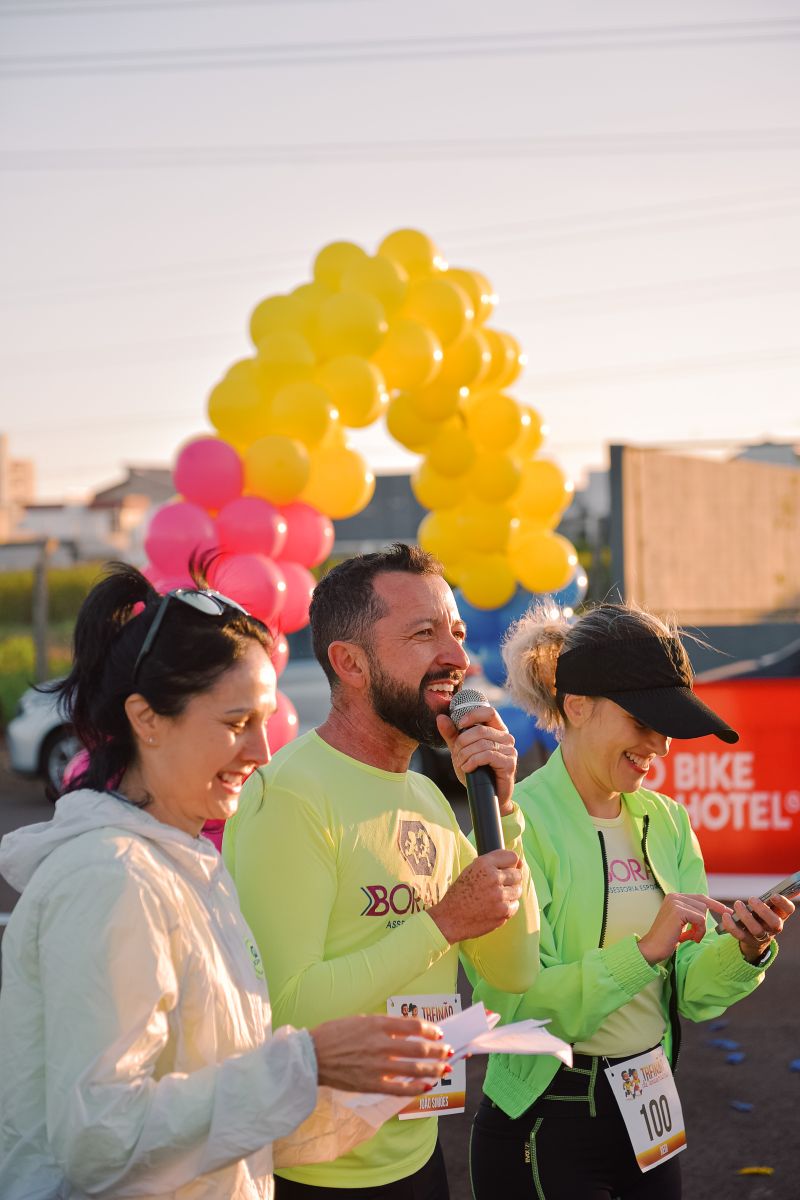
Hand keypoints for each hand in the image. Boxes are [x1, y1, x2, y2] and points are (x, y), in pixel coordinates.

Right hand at [310, 1014, 450, 1095]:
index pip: (413, 1025)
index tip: (438, 1033)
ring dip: (434, 1069)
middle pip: (419, 1048)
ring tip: (445, 1069)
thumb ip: (384, 1025)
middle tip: (448, 1051)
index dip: (430, 1030)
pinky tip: (427, 1087)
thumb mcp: (360, 1019)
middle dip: (437, 1050)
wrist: (312, 1055)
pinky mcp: (372, 1084)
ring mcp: (378, 1066)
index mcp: (377, 1024)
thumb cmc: (335, 1034)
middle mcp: (381, 1044)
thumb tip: (407, 1030)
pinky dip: (416, 1088)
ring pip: (414, 1069)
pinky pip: (400, 1089)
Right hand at [427, 849, 522, 943]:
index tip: (506, 869)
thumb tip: (520, 863)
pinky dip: (507, 906)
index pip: (512, 857)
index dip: (510, 864)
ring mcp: (500, 896)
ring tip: (494, 897)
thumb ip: (494, 864)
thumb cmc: (461, 893)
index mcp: (484, 864)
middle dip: (511, 879)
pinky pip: (515, 905)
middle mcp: (493, 878)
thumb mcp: (472, 870)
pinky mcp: (503, 912)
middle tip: (498, 886)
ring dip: (510, 893)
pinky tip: (494, 907)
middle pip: (517, 874)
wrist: (450, 918)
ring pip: (517, 890)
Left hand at [436, 705, 516, 811]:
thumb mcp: (461, 751)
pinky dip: (473, 762)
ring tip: (461, 763)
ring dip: (466, 754)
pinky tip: (468, 768)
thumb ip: (452, 734)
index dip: (473, 715)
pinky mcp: (509, 763)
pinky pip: (487, 756)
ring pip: (482, 744)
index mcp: (496, 730)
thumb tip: (440, 718)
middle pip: (481, 730)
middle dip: (463, 742)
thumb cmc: (476, 771)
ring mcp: (510, 750)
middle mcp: (506, 737)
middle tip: (456, 754)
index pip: (489, 712)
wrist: (485, 796)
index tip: (459, 724)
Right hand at [637, 893, 731, 964]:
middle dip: (703, 923)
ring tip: (690, 937)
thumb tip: (708, 911)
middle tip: (695, 935)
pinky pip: (700, 920)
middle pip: (703, 905)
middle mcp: (674, 896)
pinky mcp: (678, 911)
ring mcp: (675, 902)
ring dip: (700, 929)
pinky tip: (690, 938)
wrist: (652, 948)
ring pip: (703, 912)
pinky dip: (698, 931)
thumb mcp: (681, 923)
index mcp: (674, 897)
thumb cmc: (667, 939)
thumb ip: (691, 914)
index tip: (729, 911)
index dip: (715, 904)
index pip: (700, 897)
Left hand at [718, 894, 794, 963]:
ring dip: (745, 916)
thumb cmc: (759, 916)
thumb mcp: (764, 907)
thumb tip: (761, 890)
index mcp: (780, 916)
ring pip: (756, 930)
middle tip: (752, 899)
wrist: (754, 938)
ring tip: (738, 904)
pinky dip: (731, 925)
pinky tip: (726, 915)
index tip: (774, 895)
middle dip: (763, 910)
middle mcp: (773, 928)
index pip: (788, 910)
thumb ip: (765, 899)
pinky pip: (740, 935)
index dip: (783, 903)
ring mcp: (762, 936)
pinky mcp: (748, 941)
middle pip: (774, 923)